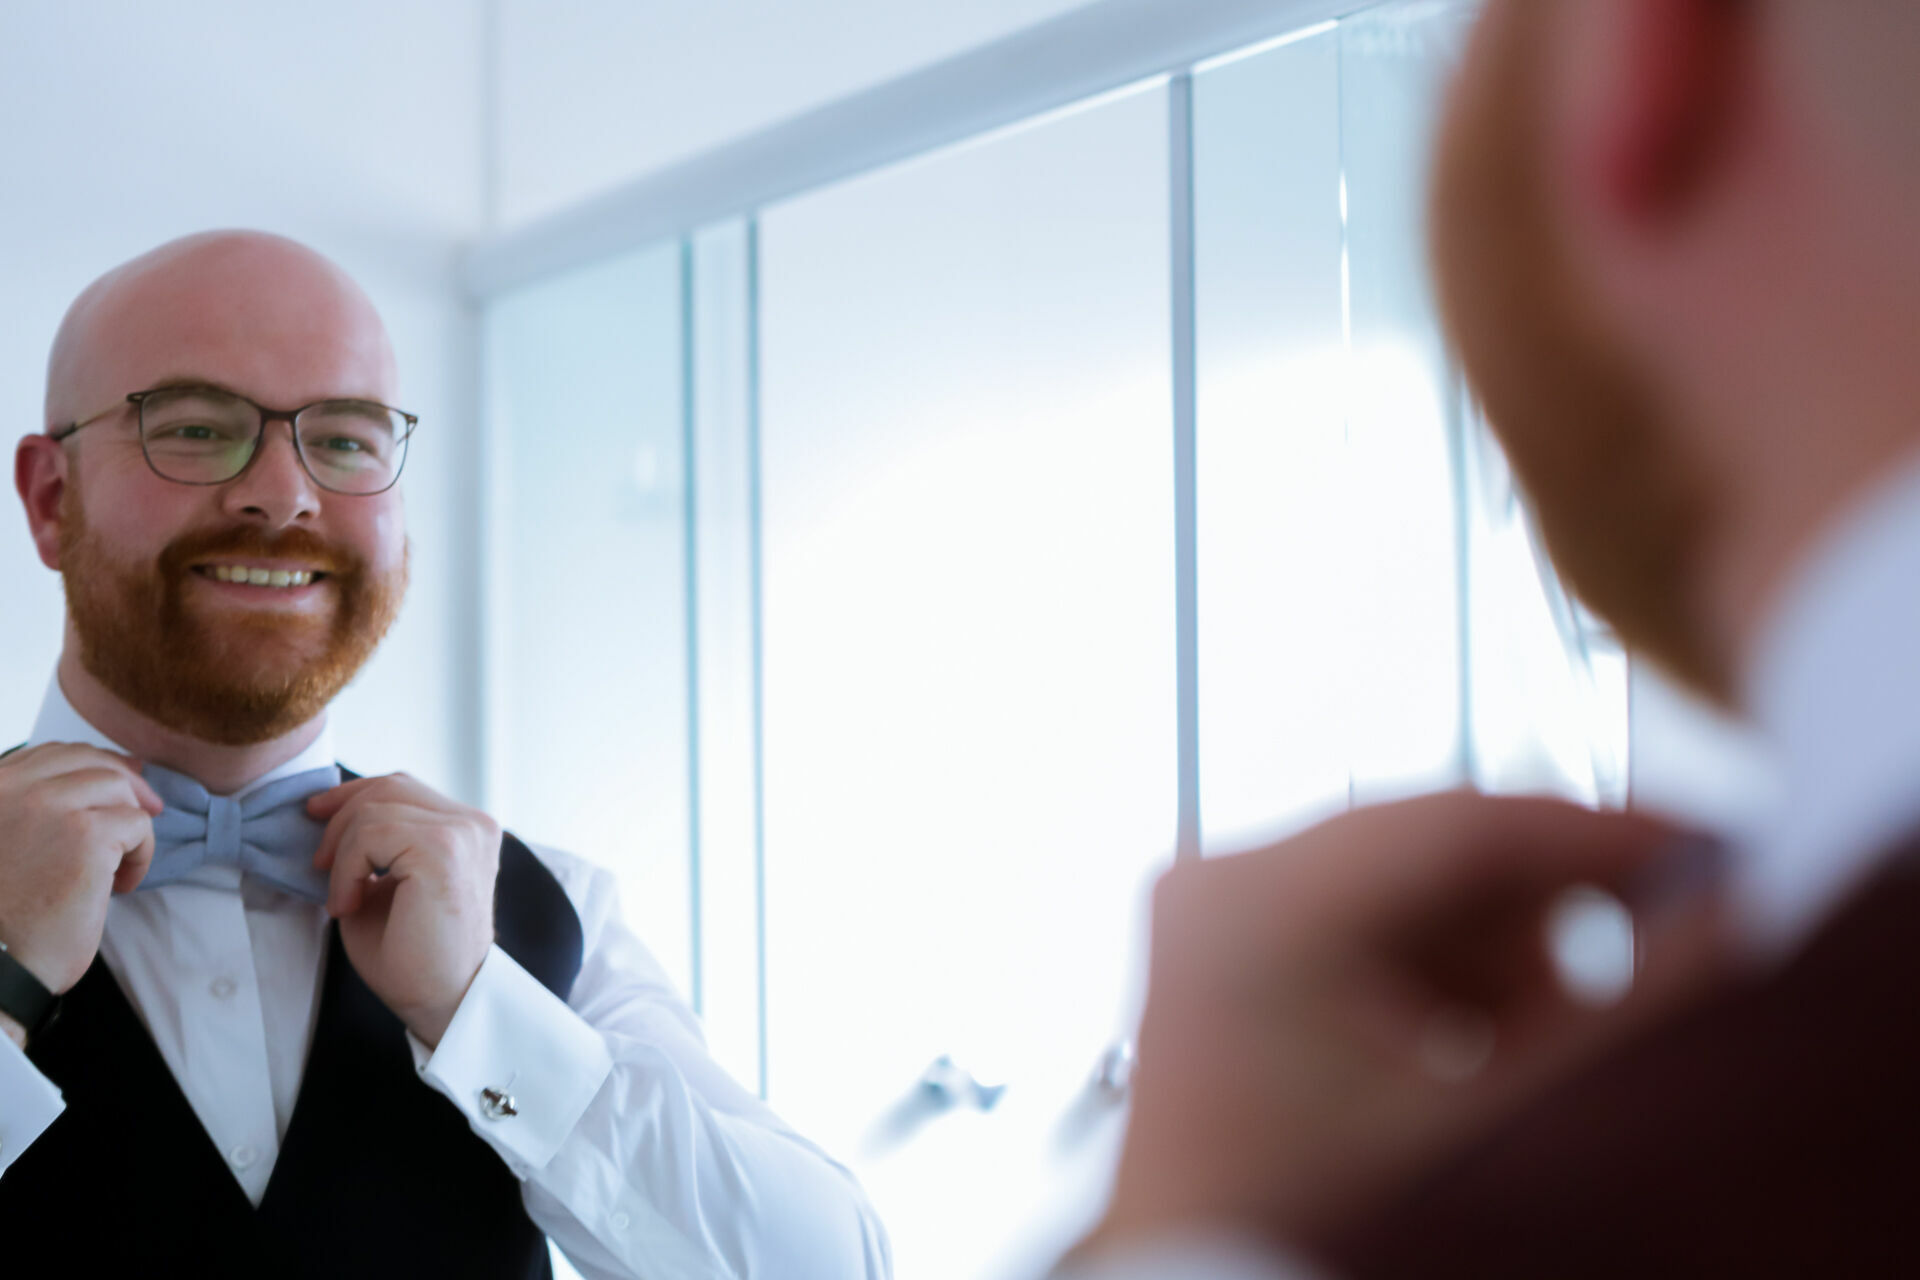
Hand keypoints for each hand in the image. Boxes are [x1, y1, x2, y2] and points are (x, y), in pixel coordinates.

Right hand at [0, 744, 163, 1004]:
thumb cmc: (3, 917)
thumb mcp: (4, 844)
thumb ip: (33, 808)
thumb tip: (113, 774)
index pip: (50, 755)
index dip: (93, 765)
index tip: (121, 787)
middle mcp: (10, 788)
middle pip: (86, 761)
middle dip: (124, 783)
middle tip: (148, 812)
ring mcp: (48, 806)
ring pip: (117, 789)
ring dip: (128, 826)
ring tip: (117, 867)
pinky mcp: (86, 835)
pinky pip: (137, 825)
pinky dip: (140, 855)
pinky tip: (119, 886)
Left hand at [308, 774, 499, 1047]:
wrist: (442, 1002)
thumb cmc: (413, 955)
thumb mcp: (386, 884)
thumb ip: (374, 845)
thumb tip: (328, 815)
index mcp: (466, 829)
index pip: (403, 787)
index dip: (352, 795)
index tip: (315, 816)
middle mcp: (473, 823)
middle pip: (389, 786)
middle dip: (340, 816)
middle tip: (318, 865)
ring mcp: (463, 833)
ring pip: (376, 807)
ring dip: (342, 852)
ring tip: (340, 899)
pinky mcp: (443, 850)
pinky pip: (372, 832)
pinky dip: (347, 868)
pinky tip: (347, 905)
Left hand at [1080, 792, 1728, 1259]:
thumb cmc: (1315, 1224)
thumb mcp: (1491, 1119)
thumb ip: (1623, 1010)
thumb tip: (1729, 915)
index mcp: (1256, 904)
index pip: (1458, 823)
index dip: (1597, 833)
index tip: (1704, 846)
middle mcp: (1219, 884)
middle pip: (1433, 852)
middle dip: (1556, 901)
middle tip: (1677, 930)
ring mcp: (1214, 915)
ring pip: (1408, 889)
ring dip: (1505, 948)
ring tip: (1554, 1038)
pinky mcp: (1228, 954)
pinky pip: (1364, 928)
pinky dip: (1447, 974)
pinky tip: (1494, 1045)